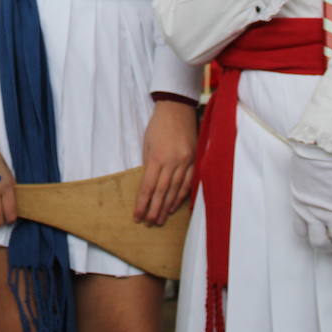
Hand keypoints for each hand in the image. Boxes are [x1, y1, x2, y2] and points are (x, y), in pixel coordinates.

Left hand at [134, 98, 196, 225]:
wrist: (177, 109)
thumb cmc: (158, 125)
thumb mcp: (147, 143)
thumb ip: (148, 164)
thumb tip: (149, 184)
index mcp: (157, 157)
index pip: (148, 186)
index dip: (142, 203)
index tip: (137, 215)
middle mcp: (172, 162)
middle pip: (162, 192)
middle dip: (154, 209)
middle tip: (149, 223)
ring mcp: (186, 162)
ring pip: (176, 190)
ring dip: (167, 206)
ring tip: (160, 219)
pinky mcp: (195, 160)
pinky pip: (189, 182)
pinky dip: (181, 196)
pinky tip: (175, 205)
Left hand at [288, 141, 331, 255]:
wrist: (319, 151)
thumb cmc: (308, 161)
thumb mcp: (300, 182)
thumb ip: (307, 197)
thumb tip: (317, 204)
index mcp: (299, 207)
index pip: (301, 232)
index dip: (310, 235)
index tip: (318, 235)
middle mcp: (313, 213)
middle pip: (320, 242)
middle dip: (328, 248)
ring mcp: (331, 210)